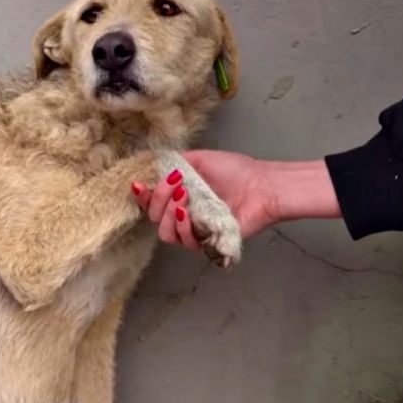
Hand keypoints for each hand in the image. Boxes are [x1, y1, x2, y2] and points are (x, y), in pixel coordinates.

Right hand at [132, 150, 278, 251]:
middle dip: (158, 200)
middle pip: (154, 219)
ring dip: (169, 214)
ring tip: (184, 196)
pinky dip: (183, 228)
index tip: (140, 185)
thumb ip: (175, 162)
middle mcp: (184, 215)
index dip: (142, 197)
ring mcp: (196, 231)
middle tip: (174, 185)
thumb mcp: (201, 159)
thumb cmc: (236, 171)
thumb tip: (152, 163)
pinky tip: (188, 212)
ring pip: (166, 234)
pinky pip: (186, 243)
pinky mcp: (208, 243)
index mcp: (180, 196)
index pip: (152, 202)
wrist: (262, 186)